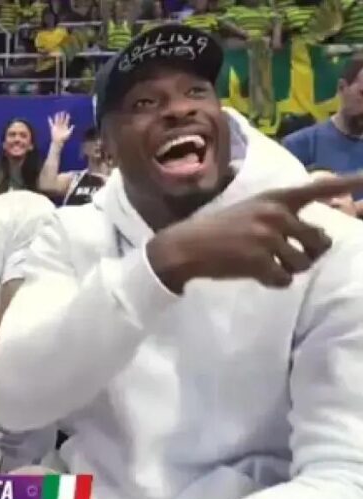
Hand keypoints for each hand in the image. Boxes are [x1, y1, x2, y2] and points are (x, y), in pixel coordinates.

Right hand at [48, 111, 73, 145]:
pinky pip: (51, 123)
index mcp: (65, 126)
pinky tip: (49, 117)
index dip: (67, 117)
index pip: (66, 121)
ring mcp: (57, 126)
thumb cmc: (64, 138)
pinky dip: (49, 120)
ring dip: (57, 117)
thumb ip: (71, 129)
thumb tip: (73, 125)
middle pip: (62, 119)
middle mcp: (61, 126)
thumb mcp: (69, 133)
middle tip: (63, 111)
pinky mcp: (53, 128)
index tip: (68, 114)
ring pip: (57, 120)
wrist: (58, 141)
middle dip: (62, 116)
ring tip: (57, 113)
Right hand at [147, 176, 362, 293]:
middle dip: (309, 253)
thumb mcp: (250, 209)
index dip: (347, 182)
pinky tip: (257, 275)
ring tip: (267, 265)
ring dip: (289, 269)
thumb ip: (280, 214)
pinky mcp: (259, 260)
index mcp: (274, 199)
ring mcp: (268, 237)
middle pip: (320, 240)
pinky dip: (274, 282)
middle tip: (288, 256)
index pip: (317, 190)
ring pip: (304, 263)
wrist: (185, 246)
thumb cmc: (218, 229)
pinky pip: (285, 279)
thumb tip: (318, 238)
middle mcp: (276, 214)